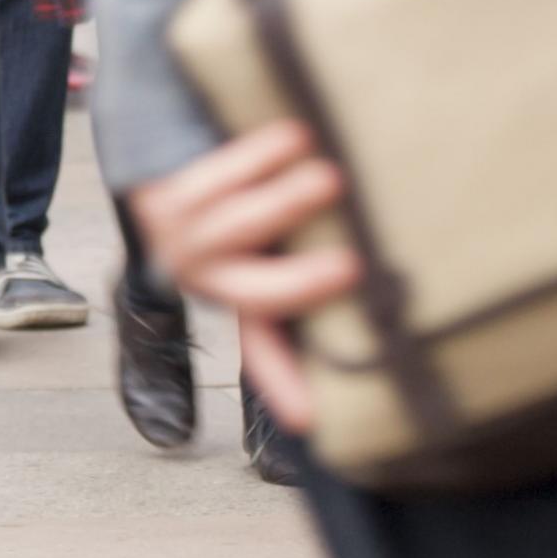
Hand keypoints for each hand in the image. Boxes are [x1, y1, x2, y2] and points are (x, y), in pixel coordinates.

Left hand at [128, 120, 359, 431]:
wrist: (163, 136)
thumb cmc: (249, 191)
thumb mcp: (283, 236)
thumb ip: (317, 253)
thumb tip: (394, 264)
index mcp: (239, 302)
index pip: (268, 353)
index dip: (289, 385)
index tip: (310, 421)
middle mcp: (207, 279)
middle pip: (253, 297)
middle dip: (298, 286)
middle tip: (351, 268)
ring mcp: (179, 238)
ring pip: (230, 229)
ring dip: (282, 204)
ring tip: (330, 178)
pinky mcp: (162, 195)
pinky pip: (210, 178)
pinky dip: (254, 158)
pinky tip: (294, 136)